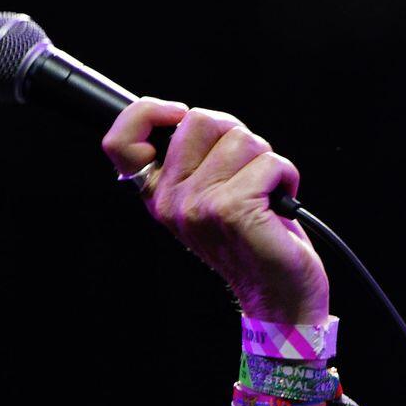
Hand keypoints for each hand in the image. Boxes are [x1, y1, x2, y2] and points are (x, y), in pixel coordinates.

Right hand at [103, 99, 330, 326]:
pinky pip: (269, 163)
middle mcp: (170, 201)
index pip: (119, 141)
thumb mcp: (210, 195)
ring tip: (266, 192)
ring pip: (241, 139)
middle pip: (200, 120)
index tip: (179, 114)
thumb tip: (193, 117)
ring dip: (266, 160)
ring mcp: (198, 207)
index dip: (147, 112)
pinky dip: (286, 175)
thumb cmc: (252, 239)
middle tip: (247, 170)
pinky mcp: (232, 211)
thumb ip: (194, 159)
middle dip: (236, 135)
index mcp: (157, 194)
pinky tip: (281, 201)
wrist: (279, 293)